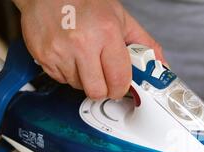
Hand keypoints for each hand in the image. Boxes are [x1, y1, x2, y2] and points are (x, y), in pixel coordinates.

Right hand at [14, 0, 165, 99]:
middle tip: (104, 76)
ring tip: (85, 58)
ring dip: (85, 79)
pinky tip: (70, 56)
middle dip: (104, 89)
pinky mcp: (43, 56)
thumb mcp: (121, 18)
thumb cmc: (85, 2)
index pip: (119, 80)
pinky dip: (68, 73)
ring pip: (79, 87)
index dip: (122, 88)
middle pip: (97, 91)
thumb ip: (144, 44)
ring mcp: (60, 51)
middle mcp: (82, 43)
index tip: (122, 86)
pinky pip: (61, 80)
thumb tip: (160, 66)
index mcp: (106, 32)